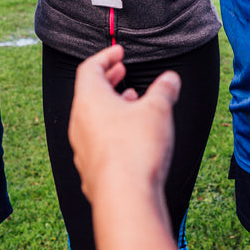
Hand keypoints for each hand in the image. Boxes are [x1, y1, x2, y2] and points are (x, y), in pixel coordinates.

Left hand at [69, 45, 180, 205]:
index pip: (90, 68)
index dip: (105, 56)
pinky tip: (131, 136)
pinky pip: (98, 141)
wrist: (124, 197)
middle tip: (122, 72)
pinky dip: (112, 129)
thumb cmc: (136, 149)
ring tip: (132, 102)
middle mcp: (79, 122)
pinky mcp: (90, 169)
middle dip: (108, 80)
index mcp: (89, 100)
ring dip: (111, 106)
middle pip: (89, 93)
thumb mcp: (158, 110)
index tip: (118, 52)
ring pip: (93, 118)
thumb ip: (164, 90)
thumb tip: (170, 79)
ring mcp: (82, 147)